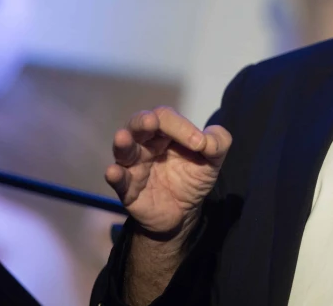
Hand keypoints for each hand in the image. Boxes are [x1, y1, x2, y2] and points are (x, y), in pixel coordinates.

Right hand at [104, 107, 231, 235]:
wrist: (184, 213)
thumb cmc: (192, 178)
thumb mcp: (213, 160)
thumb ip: (218, 143)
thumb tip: (206, 140)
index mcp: (165, 133)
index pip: (166, 118)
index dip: (181, 126)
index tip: (199, 144)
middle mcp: (145, 145)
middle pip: (138, 125)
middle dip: (143, 121)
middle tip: (151, 122)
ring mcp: (134, 167)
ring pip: (123, 151)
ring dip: (123, 144)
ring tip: (123, 137)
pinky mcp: (128, 190)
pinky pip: (118, 182)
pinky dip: (115, 176)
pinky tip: (114, 172)